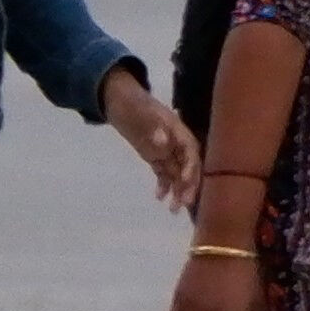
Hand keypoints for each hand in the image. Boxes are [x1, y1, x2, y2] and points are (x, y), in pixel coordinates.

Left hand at [104, 73, 203, 212]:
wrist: (118, 100)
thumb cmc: (131, 104)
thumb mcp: (141, 112)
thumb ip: (153, 127)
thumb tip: (164, 142)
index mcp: (178, 131)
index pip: (191, 151)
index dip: (191, 167)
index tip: (185, 182)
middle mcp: (177, 143)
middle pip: (188, 167)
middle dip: (188, 186)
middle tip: (183, 205)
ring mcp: (167, 151)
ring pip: (178, 174)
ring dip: (178, 191)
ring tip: (172, 210)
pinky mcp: (156, 157)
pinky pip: (164, 174)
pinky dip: (164, 186)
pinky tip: (159, 198)